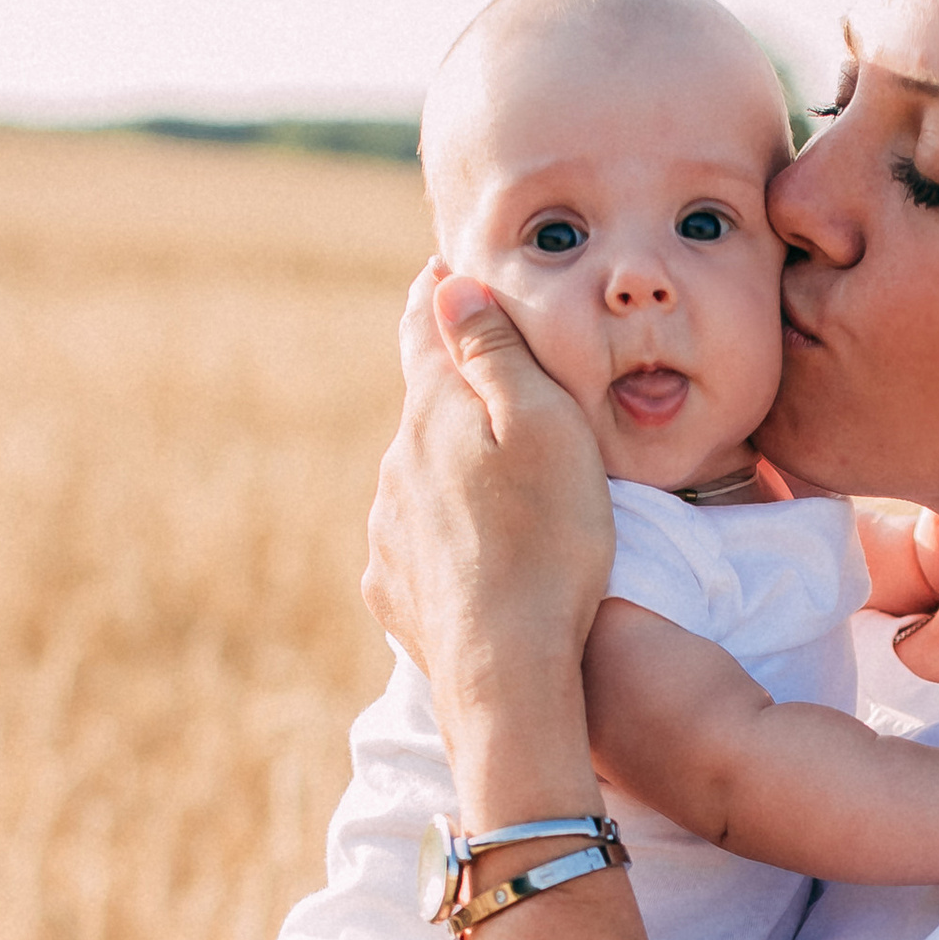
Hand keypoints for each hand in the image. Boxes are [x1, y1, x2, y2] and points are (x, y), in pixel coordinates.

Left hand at [363, 266, 615, 709]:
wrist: (506, 669)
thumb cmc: (548, 541)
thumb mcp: (544, 425)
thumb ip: (494, 351)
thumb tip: (447, 285)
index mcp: (435, 413)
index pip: (426, 329)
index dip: (440, 295)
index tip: (446, 270)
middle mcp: (398, 464)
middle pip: (425, 408)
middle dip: (453, 390)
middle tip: (495, 385)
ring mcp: (390, 530)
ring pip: (420, 478)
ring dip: (450, 470)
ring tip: (500, 487)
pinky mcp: (394, 587)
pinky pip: (419, 543)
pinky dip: (445, 535)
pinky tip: (476, 556)